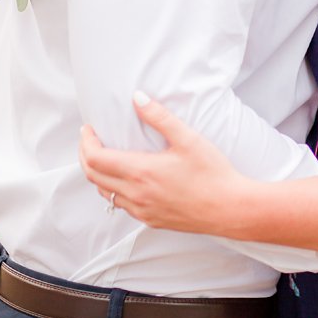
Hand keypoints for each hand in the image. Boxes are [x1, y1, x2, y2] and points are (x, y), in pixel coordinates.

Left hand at [78, 91, 252, 232]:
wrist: (232, 209)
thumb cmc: (213, 174)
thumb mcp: (187, 138)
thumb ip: (159, 116)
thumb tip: (137, 97)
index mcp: (141, 172)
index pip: (95, 159)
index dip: (86, 142)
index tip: (88, 128)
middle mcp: (136, 195)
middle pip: (92, 176)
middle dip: (85, 155)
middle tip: (90, 139)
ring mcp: (142, 211)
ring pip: (105, 193)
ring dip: (98, 173)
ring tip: (104, 155)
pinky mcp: (151, 220)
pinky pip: (122, 205)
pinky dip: (113, 189)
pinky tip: (125, 178)